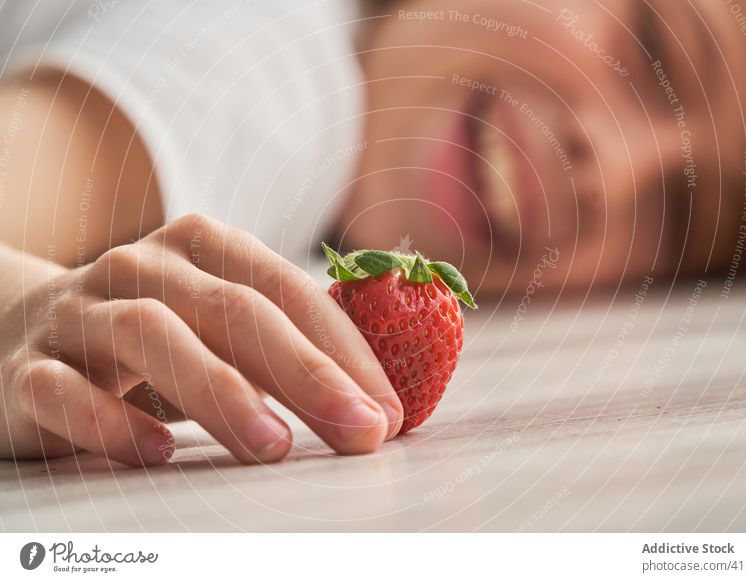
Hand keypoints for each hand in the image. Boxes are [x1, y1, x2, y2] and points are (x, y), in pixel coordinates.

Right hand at [0, 214, 402, 465]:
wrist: (20, 328)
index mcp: (202, 247)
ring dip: (221, 393)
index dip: (343, 350)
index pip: (286, 290)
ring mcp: (81, 313)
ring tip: (273, 447)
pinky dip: (112, 421)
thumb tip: (371, 398)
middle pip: (234, 310)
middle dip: (306, 373)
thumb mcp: (215, 321)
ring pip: (152, 335)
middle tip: (360, 432)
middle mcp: (143, 268)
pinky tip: (159, 452)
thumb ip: (280, 343)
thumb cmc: (150, 334)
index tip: (387, 410)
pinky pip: (64, 389)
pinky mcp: (28, 367)